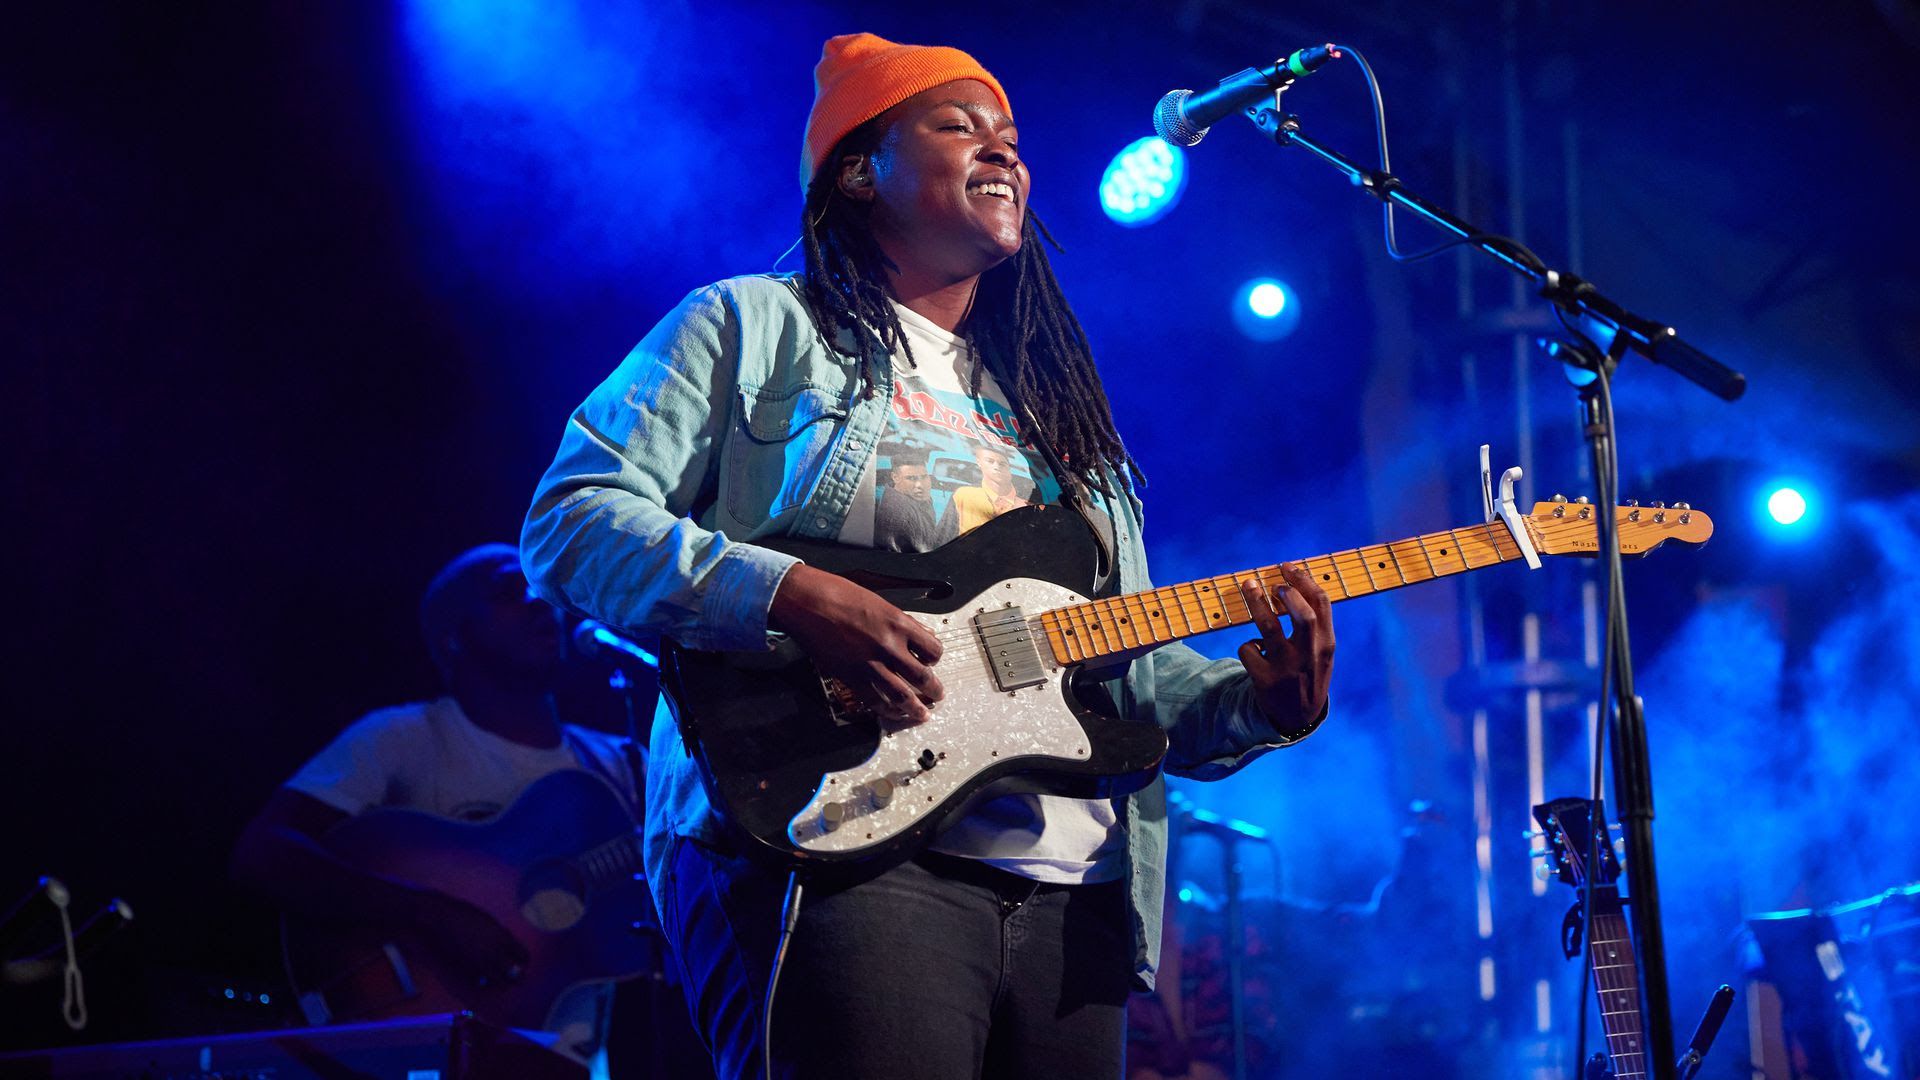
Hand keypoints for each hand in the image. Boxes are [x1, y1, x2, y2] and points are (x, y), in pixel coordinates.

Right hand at [405, 890, 527, 987]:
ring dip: (499, 981)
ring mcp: (480, 963)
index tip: (519, 962)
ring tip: (495, 977)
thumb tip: (509, 944)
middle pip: (516, 975)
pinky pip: (479, 983)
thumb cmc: (465, 914)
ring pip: (498, 983)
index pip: (524, 957)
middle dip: (515, 976)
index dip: (523, 961)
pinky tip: (479, 977)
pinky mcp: (464, 969)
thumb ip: (502, 935)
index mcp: (504, 938)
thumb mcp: (490, 921)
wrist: (440, 917)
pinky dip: (481, 982)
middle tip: (511, 975)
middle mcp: (495, 953)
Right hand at [770, 563, 944, 724]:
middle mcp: (889, 646)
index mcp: (900, 624)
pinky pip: (875, 701)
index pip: (933, 649)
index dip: (935, 658)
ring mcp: (870, 664)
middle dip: (934, 690)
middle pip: (923, 677)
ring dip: (916, 708)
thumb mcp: (880, 602)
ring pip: (902, 696)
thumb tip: (921, 634)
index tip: (932, 662)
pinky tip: (893, 713)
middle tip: (937, 695)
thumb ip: (903, 622)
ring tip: (922, 714)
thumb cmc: (840, 594)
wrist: (808, 602)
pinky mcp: (851, 677)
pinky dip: (887, 710)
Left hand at [1237, 563, 1334, 735]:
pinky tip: (1254, 651)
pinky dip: (1248, 645)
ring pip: (1268, 627)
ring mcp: (1287, 668)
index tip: (1288, 567)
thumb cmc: (1309, 674)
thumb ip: (1314, 624)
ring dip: (1256, 602)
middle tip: (1274, 583)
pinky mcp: (1265, 680)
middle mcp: (1309, 655)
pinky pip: (1249, 649)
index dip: (1303, 580)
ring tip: (1249, 586)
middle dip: (1288, 592)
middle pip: (1302, 614)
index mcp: (1327, 644)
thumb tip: (1291, 584)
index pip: (1322, 604)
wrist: (1298, 718)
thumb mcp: (1321, 652)